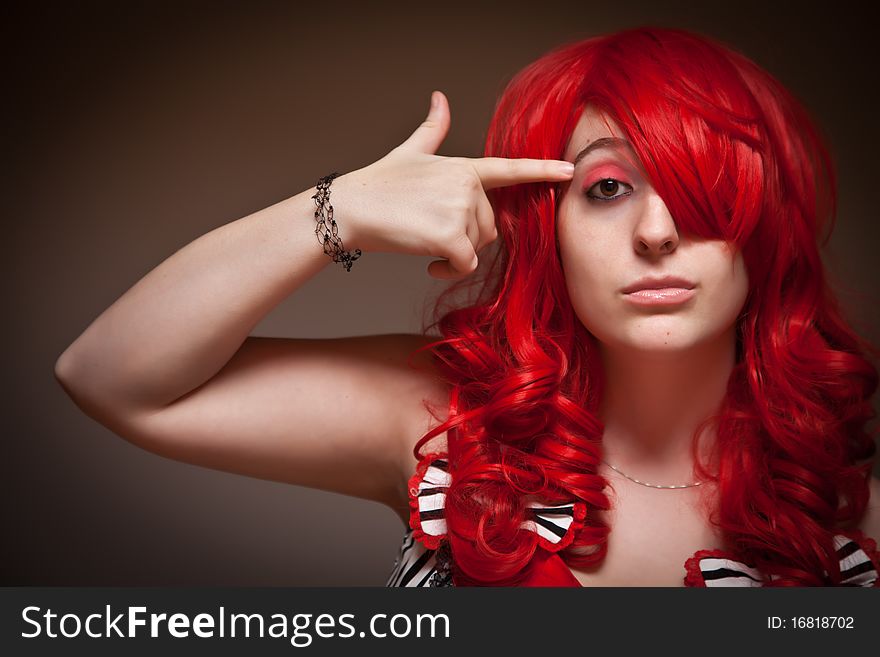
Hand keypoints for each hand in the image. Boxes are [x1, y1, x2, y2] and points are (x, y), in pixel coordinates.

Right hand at [333, 91, 574, 279]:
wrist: (351, 207)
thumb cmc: (378, 184)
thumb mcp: (410, 152)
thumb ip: (433, 130)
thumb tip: (440, 98)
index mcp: (463, 167)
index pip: (509, 169)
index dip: (542, 170)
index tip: (570, 170)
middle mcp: (467, 185)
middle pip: (489, 227)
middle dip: (465, 237)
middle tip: (432, 233)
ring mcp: (460, 209)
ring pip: (476, 247)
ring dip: (454, 254)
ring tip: (425, 244)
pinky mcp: (451, 236)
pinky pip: (465, 265)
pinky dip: (449, 271)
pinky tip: (430, 266)